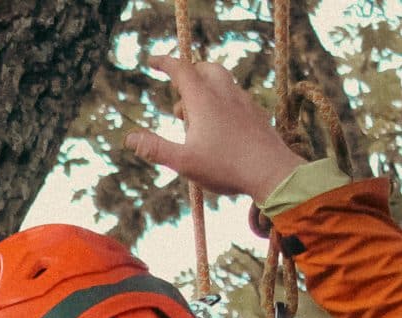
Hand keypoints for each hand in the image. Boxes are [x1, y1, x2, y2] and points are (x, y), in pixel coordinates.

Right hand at [125, 56, 307, 201]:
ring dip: (204, 90)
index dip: (164, 62)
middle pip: (205, 68)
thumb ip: (155, 149)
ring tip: (194, 119)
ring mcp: (243, 101)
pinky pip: (235, 97)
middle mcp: (224, 94)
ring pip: (222, 82)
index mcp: (203, 100)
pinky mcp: (255, 113)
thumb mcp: (184, 162)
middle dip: (189, 74)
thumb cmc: (226, 167)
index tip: (152, 61)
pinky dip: (222, 102)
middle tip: (178, 94)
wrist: (272, 172)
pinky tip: (220, 125)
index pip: (181, 69)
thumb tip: (129, 138)